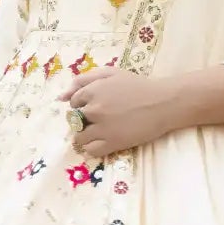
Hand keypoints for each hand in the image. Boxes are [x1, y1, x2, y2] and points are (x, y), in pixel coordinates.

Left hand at [58, 66, 178, 158]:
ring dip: (84, 137)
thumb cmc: (139, 85)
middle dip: (82, 121)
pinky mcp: (112, 142)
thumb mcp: (111, 73)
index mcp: (92, 91)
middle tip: (99, 120)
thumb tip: (60, 97)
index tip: (94, 107)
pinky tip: (101, 143)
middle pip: (74, 120)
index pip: (73, 102)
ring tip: (98, 134)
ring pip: (79, 138)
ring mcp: (102, 127)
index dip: (81, 105)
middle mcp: (93, 109)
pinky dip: (91, 149)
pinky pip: (90, 151)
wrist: (163, 103)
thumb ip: (84, 79)